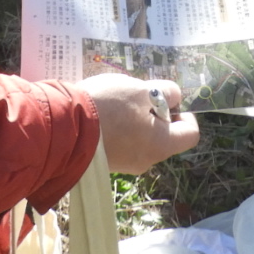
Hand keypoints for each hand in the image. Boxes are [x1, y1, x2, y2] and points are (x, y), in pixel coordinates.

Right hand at [78, 71, 199, 173]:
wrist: (62, 127)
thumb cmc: (108, 106)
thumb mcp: (142, 89)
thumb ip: (165, 92)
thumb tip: (174, 97)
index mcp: (161, 145)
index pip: (190, 134)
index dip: (184, 113)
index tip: (166, 99)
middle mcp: (147, 160)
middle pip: (164, 135)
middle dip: (155, 112)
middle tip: (136, 95)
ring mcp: (125, 164)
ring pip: (142, 138)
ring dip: (136, 119)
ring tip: (115, 101)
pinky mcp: (107, 162)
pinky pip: (123, 143)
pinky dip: (119, 127)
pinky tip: (103, 112)